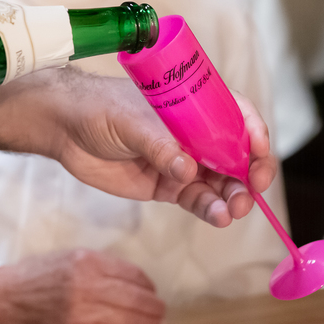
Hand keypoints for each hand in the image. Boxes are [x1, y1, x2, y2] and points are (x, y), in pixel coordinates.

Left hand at [0, 68, 275, 227]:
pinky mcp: (167, 186)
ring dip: (232, 197)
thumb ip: (160, 145)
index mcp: (193, 106)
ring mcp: (183, 161)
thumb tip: (187, 169)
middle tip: (251, 191)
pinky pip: (197, 200)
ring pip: (219, 182)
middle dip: (249, 174)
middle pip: (235, 155)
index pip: (236, 116)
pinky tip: (218, 217)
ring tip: (233, 210)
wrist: (64, 128)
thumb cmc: (99, 108)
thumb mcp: (130, 120)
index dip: (254, 133)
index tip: (260, 152)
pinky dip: (211, 209)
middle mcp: (194, 134)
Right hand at [0, 249, 165, 323]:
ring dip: (147, 323)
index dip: (148, 285)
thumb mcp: (73, 256)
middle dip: (155, 308)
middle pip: (138, 300)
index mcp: (88, 262)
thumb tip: (137, 282)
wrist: (7, 298)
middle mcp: (88, 287)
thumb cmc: (40, 274)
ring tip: (153, 323)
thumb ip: (105, 266)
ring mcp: (83, 313)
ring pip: (130, 321)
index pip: (134, 275)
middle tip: (161, 312)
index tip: (152, 290)